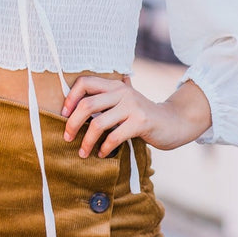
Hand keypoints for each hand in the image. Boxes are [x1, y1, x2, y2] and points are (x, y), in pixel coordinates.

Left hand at [61, 75, 211, 156]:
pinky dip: (104, 148)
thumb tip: (75, 108)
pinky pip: (114, 137)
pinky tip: (102, 154)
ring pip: (98, 123)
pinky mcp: (141, 122)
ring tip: (82, 152)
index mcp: (115, 85)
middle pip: (87, 104)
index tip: (63, 114)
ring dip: (86, 141)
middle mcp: (122, 92)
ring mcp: (132, 106)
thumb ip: (106, 101)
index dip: (70, 97)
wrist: (174, 122)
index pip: (85, 82)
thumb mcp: (124, 102)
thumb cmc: (143, 116)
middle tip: (66, 137)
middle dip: (72, 123)